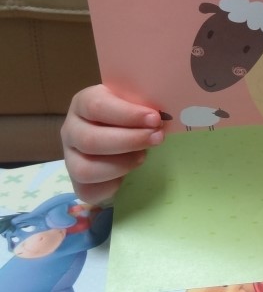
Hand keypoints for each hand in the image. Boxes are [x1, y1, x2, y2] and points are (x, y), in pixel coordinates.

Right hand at [61, 84, 164, 204]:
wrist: (123, 134)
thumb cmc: (131, 113)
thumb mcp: (135, 100)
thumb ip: (144, 101)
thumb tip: (164, 111)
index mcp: (83, 102)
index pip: (96, 106)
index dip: (127, 114)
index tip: (155, 119)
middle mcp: (71, 129)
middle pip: (91, 140)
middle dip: (129, 141)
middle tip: (157, 138)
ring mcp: (70, 157)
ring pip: (85, 169)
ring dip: (121, 165)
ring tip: (144, 156)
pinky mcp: (77, 181)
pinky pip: (88, 190)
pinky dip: (112, 185)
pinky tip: (129, 175)